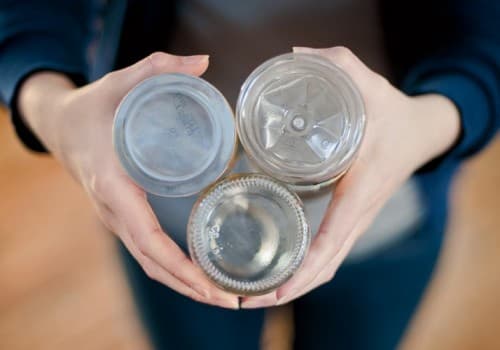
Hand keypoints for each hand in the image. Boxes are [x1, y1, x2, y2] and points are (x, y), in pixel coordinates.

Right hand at [19, 52, 238, 308]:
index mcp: (113, 186)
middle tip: (233, 301)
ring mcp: (118, 219)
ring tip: (224, 297)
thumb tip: (203, 62)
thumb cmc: (94, 108)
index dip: (178, 266)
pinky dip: (174, 270)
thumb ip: (158, 68)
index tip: (209, 286)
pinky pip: (149, 252)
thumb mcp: (121, 82)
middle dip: (191, 287)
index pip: (146, 238)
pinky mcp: (125, 217)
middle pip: (153, 263)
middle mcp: (114, 212)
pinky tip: (200, 277)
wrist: (63, 126)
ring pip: (151, 263)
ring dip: (185, 285)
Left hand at [241, 46, 460, 307]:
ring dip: (294, 286)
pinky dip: (306, 271)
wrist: (422, 132)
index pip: (331, 239)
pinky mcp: (351, 217)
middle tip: (246, 301)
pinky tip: (280, 275)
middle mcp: (358, 214)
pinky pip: (329, 252)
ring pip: (327, 266)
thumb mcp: (370, 85)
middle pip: (325, 266)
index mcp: (360, 191)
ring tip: (255, 297)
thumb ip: (337, 65)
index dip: (303, 268)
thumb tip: (297, 54)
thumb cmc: (394, 115)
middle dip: (288, 289)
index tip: (274, 289)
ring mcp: (356, 221)